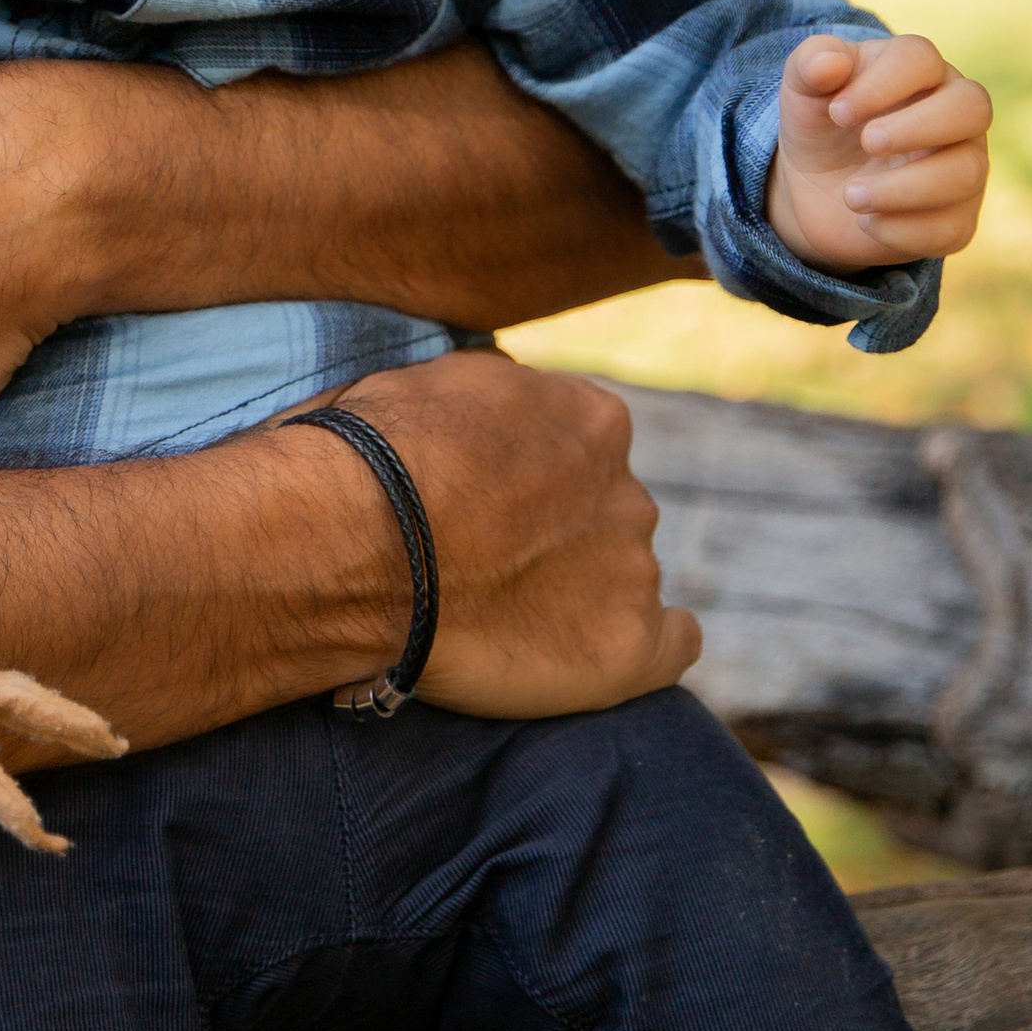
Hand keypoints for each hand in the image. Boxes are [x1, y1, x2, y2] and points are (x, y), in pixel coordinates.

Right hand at [314, 348, 699, 716]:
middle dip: (563, 533)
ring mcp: (632, 569)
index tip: (496, 500)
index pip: (587, 444)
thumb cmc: (376, 459)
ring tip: (506, 613)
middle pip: (609, 513)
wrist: (357, 546)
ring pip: (625, 576)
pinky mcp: (628, 646)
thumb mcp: (441, 382)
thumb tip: (505, 398)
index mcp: (593, 420)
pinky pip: (674, 645)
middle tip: (492, 561)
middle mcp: (626, 490)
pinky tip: (602, 649)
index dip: (540, 475)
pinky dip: (649, 647)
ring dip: (582, 590)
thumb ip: (500, 393)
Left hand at [766, 31, 990, 271]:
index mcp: (921, 71)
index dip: (883, 83)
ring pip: (966, 174)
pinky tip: (866, 222)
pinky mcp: (957, 220)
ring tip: (851, 195)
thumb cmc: (823, 123)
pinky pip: (950, 228)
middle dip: (918, 127)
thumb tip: (829, 62)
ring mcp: (964, 167)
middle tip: (867, 143)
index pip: (921, 59)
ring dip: (904, 187)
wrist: (818, 187)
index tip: (838, 112)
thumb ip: (810, 64)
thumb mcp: (803, 90)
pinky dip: (902, 230)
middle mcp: (956, 115)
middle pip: (973, 107)